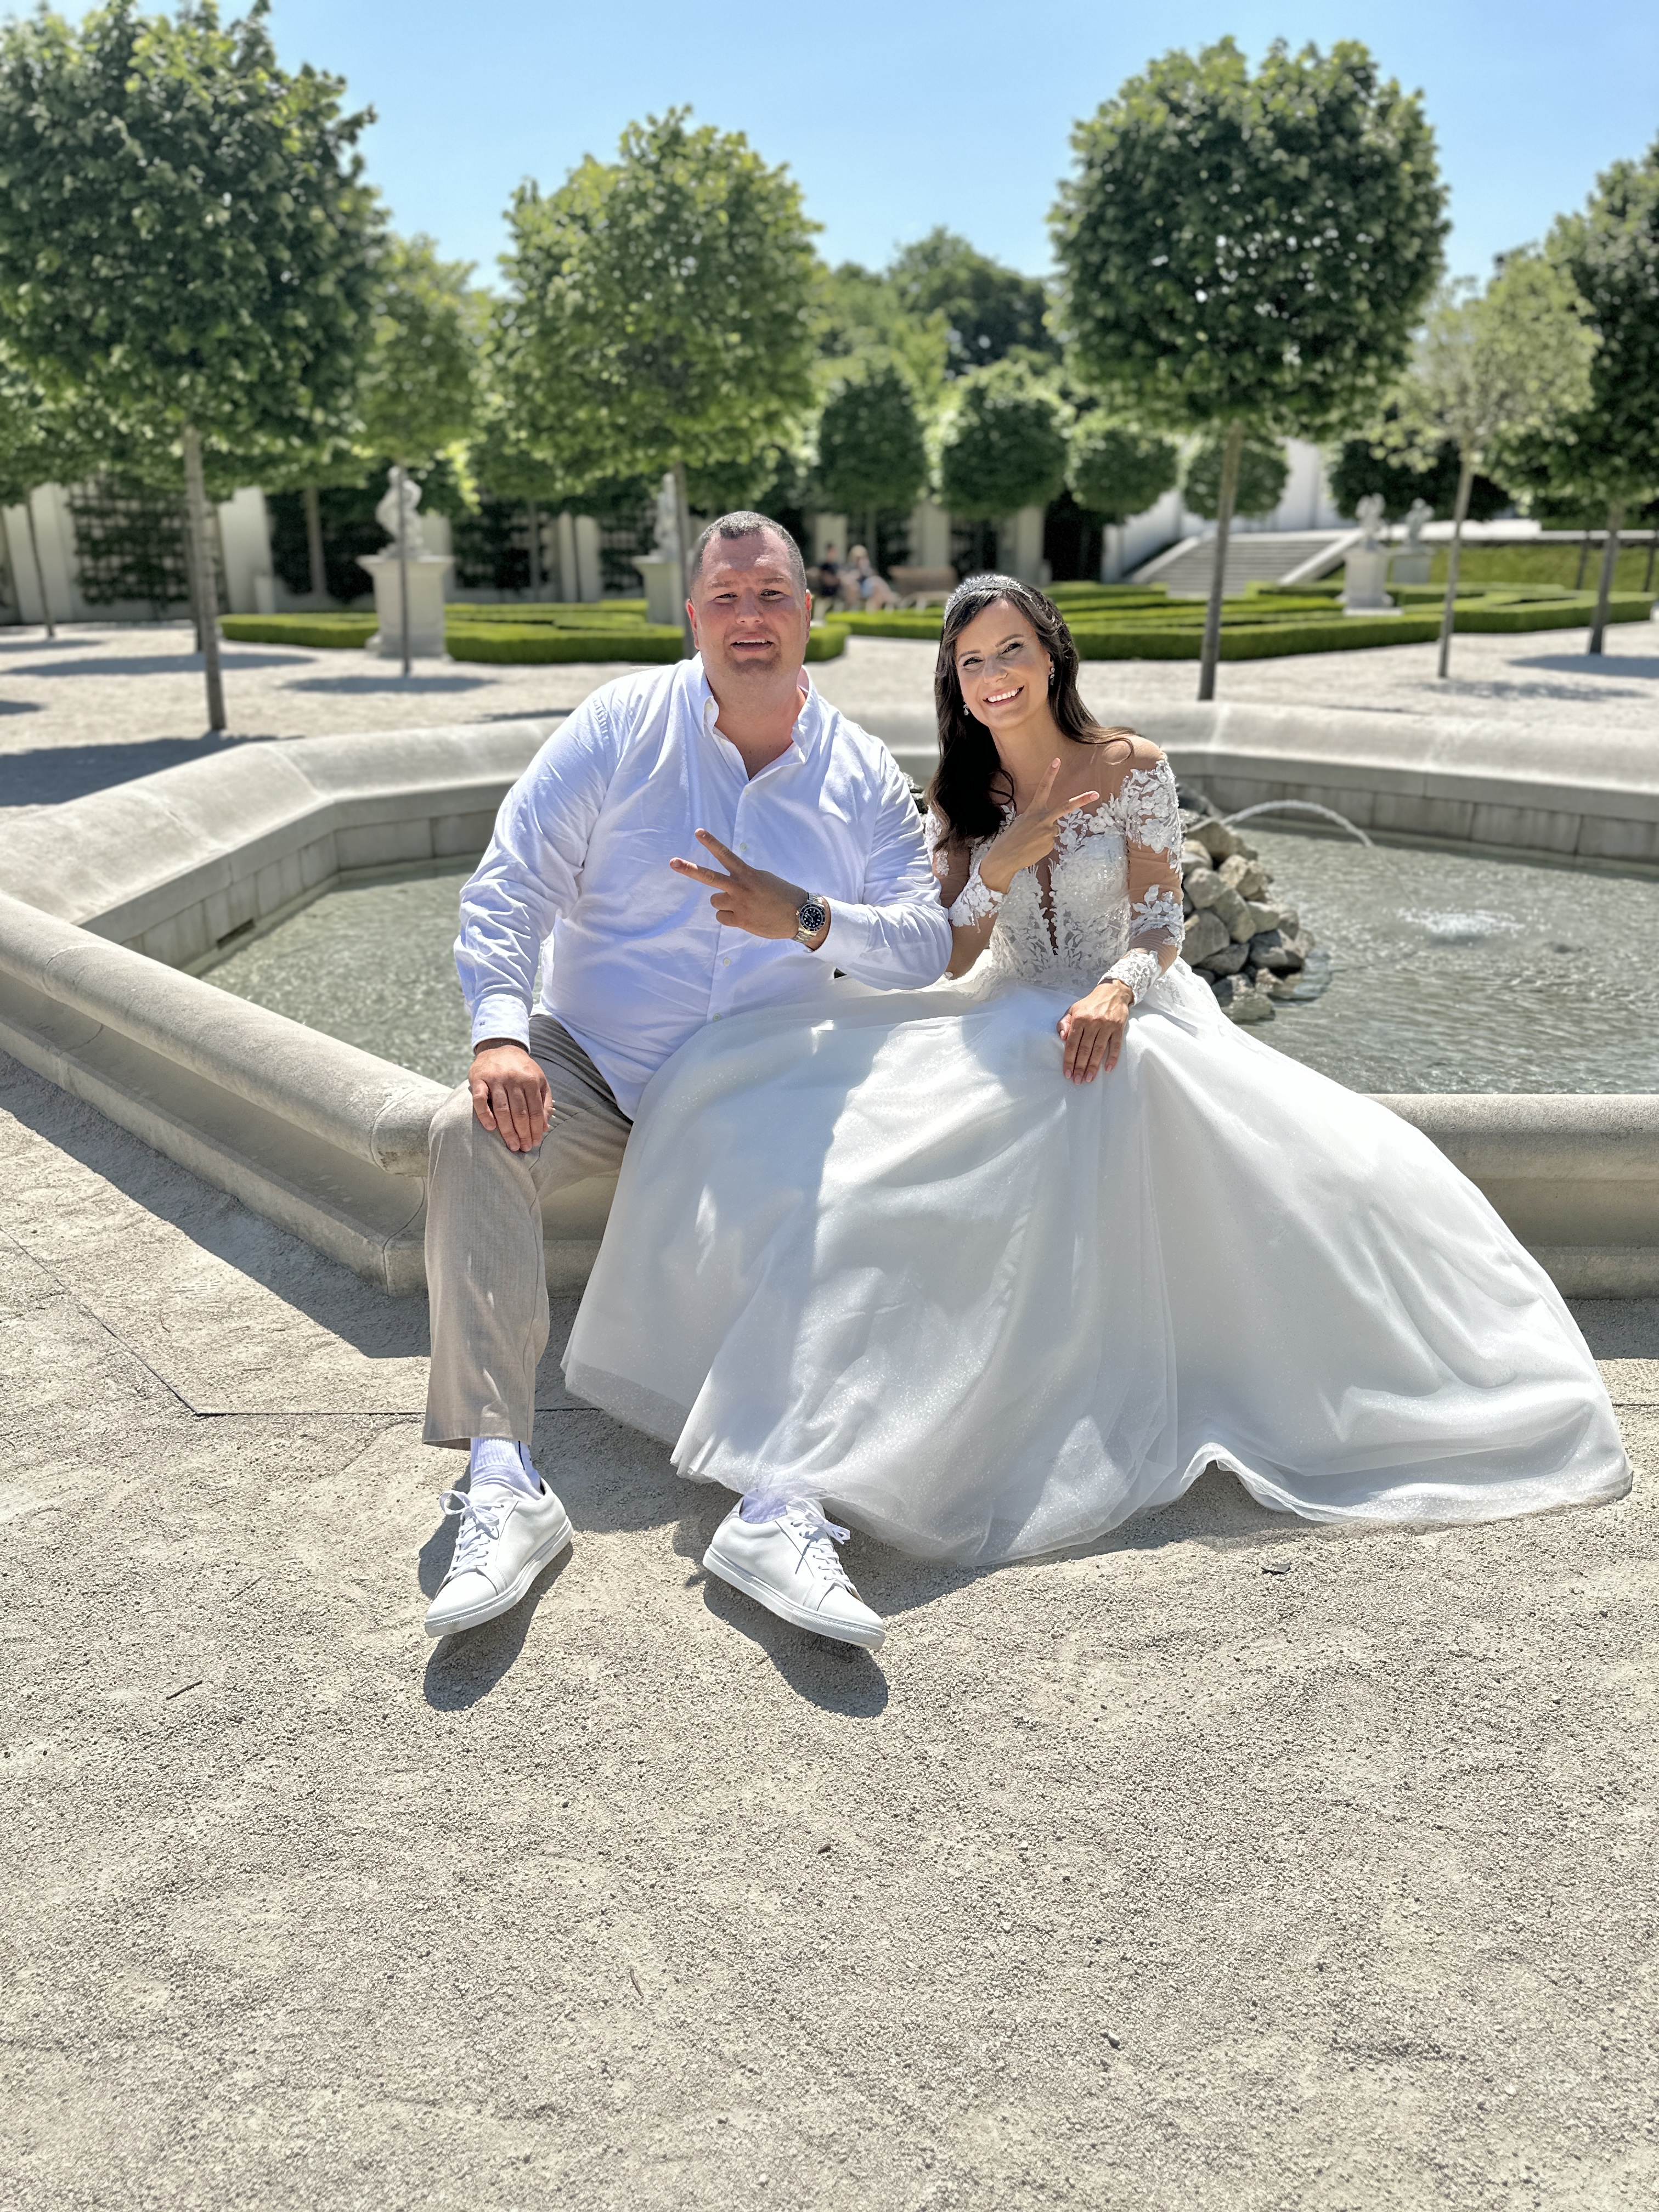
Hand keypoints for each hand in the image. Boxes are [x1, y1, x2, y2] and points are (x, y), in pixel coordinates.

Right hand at [469, 1040, 551, 1150]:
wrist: (499, 1047)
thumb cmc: (521, 1070)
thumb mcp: (539, 1080)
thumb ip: (544, 1102)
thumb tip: (544, 1127)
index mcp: (530, 1080)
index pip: (534, 1110)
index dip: (535, 1129)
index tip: (535, 1143)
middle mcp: (514, 1079)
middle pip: (519, 1112)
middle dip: (523, 1133)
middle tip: (523, 1148)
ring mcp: (495, 1079)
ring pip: (502, 1109)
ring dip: (507, 1130)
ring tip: (511, 1145)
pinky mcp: (479, 1079)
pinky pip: (480, 1100)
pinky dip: (484, 1115)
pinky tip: (490, 1128)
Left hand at [669, 831, 827, 945]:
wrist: (800, 915)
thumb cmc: (783, 895)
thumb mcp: (764, 879)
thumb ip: (744, 878)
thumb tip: (729, 886)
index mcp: (748, 874)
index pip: (725, 855)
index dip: (711, 842)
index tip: (697, 832)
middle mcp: (740, 887)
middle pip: (709, 877)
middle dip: (689, 869)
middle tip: (673, 862)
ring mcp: (739, 905)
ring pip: (715, 901)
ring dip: (724, 903)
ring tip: (741, 905)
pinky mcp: (740, 921)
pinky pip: (722, 918)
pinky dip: (730, 918)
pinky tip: (745, 917)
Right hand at [979, 758, 1100, 894]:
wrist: (1005, 857)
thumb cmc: (1011, 839)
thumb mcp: (1022, 822)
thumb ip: (1038, 819)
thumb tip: (1051, 827)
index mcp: (1033, 810)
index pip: (1043, 788)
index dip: (1050, 773)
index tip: (1057, 761)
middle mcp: (1043, 818)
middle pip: (1066, 806)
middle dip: (1082, 800)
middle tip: (1096, 794)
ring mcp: (1049, 831)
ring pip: (1054, 830)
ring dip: (1044, 836)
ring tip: (1030, 842)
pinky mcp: (1050, 844)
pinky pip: (1050, 842)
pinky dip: (1042, 845)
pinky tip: (1032, 848)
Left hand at [1057, 980, 1131, 1083]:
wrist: (1112, 992)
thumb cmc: (1090, 1004)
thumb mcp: (1073, 1009)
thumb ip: (1064, 1023)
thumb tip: (1061, 1037)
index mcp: (1079, 1019)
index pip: (1072, 1043)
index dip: (1069, 1059)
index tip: (1067, 1072)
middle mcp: (1093, 1022)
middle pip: (1085, 1049)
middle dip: (1080, 1067)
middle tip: (1077, 1080)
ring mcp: (1107, 1025)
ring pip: (1099, 1049)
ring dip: (1094, 1066)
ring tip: (1089, 1078)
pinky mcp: (1118, 1027)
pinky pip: (1115, 1045)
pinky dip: (1113, 1057)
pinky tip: (1108, 1068)